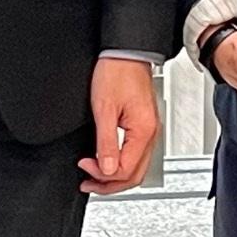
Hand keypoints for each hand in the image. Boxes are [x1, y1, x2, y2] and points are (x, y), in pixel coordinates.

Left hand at [79, 57, 160, 195]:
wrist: (126, 52)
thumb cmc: (117, 72)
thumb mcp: (105, 109)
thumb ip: (107, 143)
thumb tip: (106, 170)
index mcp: (143, 131)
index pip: (125, 170)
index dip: (102, 175)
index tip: (85, 167)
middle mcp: (151, 134)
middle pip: (134, 175)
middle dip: (110, 185)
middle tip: (88, 183)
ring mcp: (149, 131)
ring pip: (136, 167)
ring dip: (115, 176)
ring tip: (94, 177)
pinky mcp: (144, 126)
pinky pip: (136, 155)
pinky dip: (121, 164)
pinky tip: (108, 163)